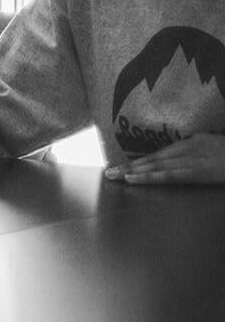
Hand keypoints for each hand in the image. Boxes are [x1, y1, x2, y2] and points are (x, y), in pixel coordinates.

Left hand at [104, 133, 224, 185]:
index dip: (141, 160)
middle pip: (154, 158)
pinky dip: (150, 177)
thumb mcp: (216, 148)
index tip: (124, 166)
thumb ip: (201, 153)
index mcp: (194, 143)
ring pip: (157, 166)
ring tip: (114, 176)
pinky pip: (171, 175)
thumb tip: (185, 161)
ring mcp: (193, 159)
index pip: (161, 153)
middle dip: (130, 166)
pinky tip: (134, 179)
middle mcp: (189, 148)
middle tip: (108, 172)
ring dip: (134, 172)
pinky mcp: (200, 171)